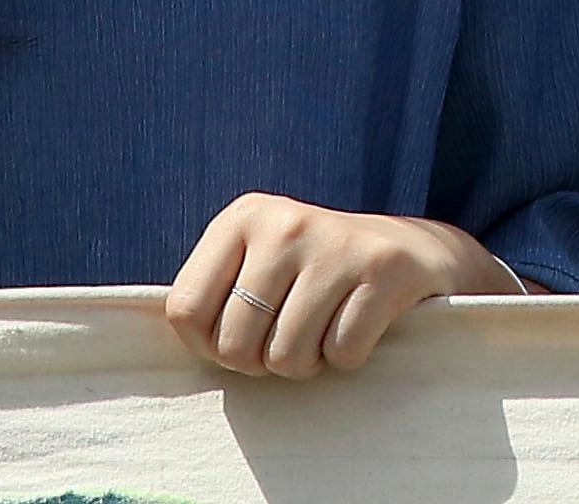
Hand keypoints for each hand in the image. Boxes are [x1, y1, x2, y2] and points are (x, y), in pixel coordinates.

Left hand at [165, 196, 521, 377]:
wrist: (417, 252)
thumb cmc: (316, 274)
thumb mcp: (260, 263)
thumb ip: (214, 293)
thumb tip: (161, 339)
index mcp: (242, 216)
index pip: (184, 312)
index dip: (208, 345)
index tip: (240, 336)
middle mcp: (286, 221)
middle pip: (236, 345)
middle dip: (262, 361)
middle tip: (291, 334)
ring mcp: (337, 242)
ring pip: (287, 359)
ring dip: (308, 362)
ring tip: (325, 327)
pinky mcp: (383, 269)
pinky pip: (341, 354)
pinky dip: (349, 356)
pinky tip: (360, 322)